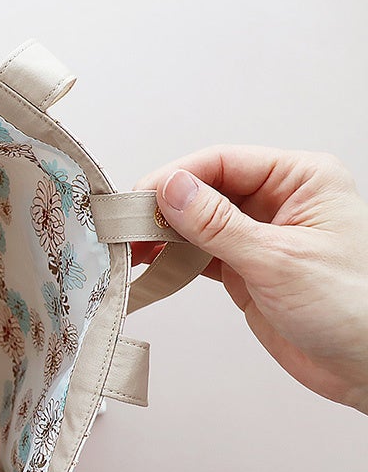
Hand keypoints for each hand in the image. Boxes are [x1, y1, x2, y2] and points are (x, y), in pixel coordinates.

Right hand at [134, 145, 367, 413]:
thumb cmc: (353, 308)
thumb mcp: (278, 260)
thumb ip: (217, 224)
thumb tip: (170, 189)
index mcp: (301, 179)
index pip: (222, 163)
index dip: (176, 178)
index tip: (139, 201)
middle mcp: (281, 200)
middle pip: (205, 189)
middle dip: (163, 208)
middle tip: (126, 229)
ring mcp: (262, 235)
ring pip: (198, 222)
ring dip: (164, 235)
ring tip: (131, 249)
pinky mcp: (249, 269)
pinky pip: (202, 254)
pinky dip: (175, 259)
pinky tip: (151, 264)